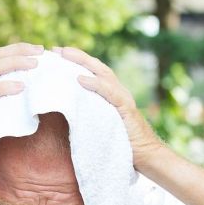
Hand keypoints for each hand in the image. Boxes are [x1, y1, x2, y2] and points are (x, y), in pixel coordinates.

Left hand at [55, 46, 165, 171]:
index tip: (58, 55)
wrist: (146, 155)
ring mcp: (123, 98)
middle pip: (97, 67)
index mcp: (113, 94)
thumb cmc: (123, 143)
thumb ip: (91, 114)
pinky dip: (95, 84)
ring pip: (103, 74)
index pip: (94, 72)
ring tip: (66, 55)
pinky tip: (81, 79)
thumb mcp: (103, 125)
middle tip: (57, 49)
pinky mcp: (126, 108)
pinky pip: (109, 92)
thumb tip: (68, 111)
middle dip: (77, 56)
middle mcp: (118, 92)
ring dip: (83, 62)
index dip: (78, 62)